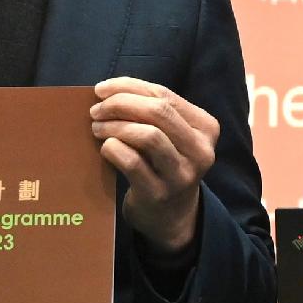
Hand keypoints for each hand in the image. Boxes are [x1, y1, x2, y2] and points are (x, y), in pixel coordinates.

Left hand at [92, 76, 219, 253]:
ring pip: (148, 135)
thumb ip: (151, 112)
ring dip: (116, 126)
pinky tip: (104, 148)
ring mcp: (181, 174)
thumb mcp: (170, 136)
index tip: (101, 89)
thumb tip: (109, 90)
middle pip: (158, 112)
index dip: (129, 87)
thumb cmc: (163, 164)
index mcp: (206, 128)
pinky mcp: (159, 193)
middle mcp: (200, 150)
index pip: (165, 95)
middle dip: (121, 104)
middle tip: (96, 110)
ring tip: (97, 128)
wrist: (171, 215)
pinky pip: (133, 162)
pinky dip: (113, 149)